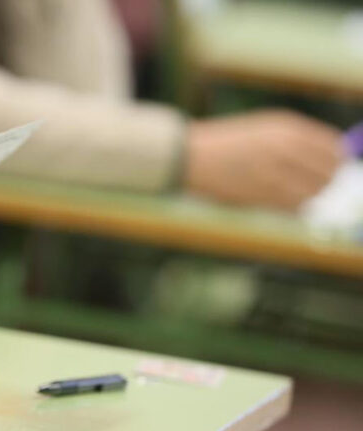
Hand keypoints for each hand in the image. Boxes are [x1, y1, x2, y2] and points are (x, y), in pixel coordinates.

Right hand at [185, 110, 343, 210]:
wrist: (189, 156)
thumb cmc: (226, 143)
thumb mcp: (263, 130)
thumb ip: (296, 141)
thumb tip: (331, 159)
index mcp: (286, 128)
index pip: (332, 147)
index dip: (336, 160)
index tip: (334, 168)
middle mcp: (284, 147)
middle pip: (327, 172)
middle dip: (326, 181)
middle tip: (318, 186)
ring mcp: (273, 171)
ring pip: (313, 192)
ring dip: (310, 196)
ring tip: (297, 194)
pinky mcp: (261, 193)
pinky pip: (293, 205)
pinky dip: (294, 207)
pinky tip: (284, 203)